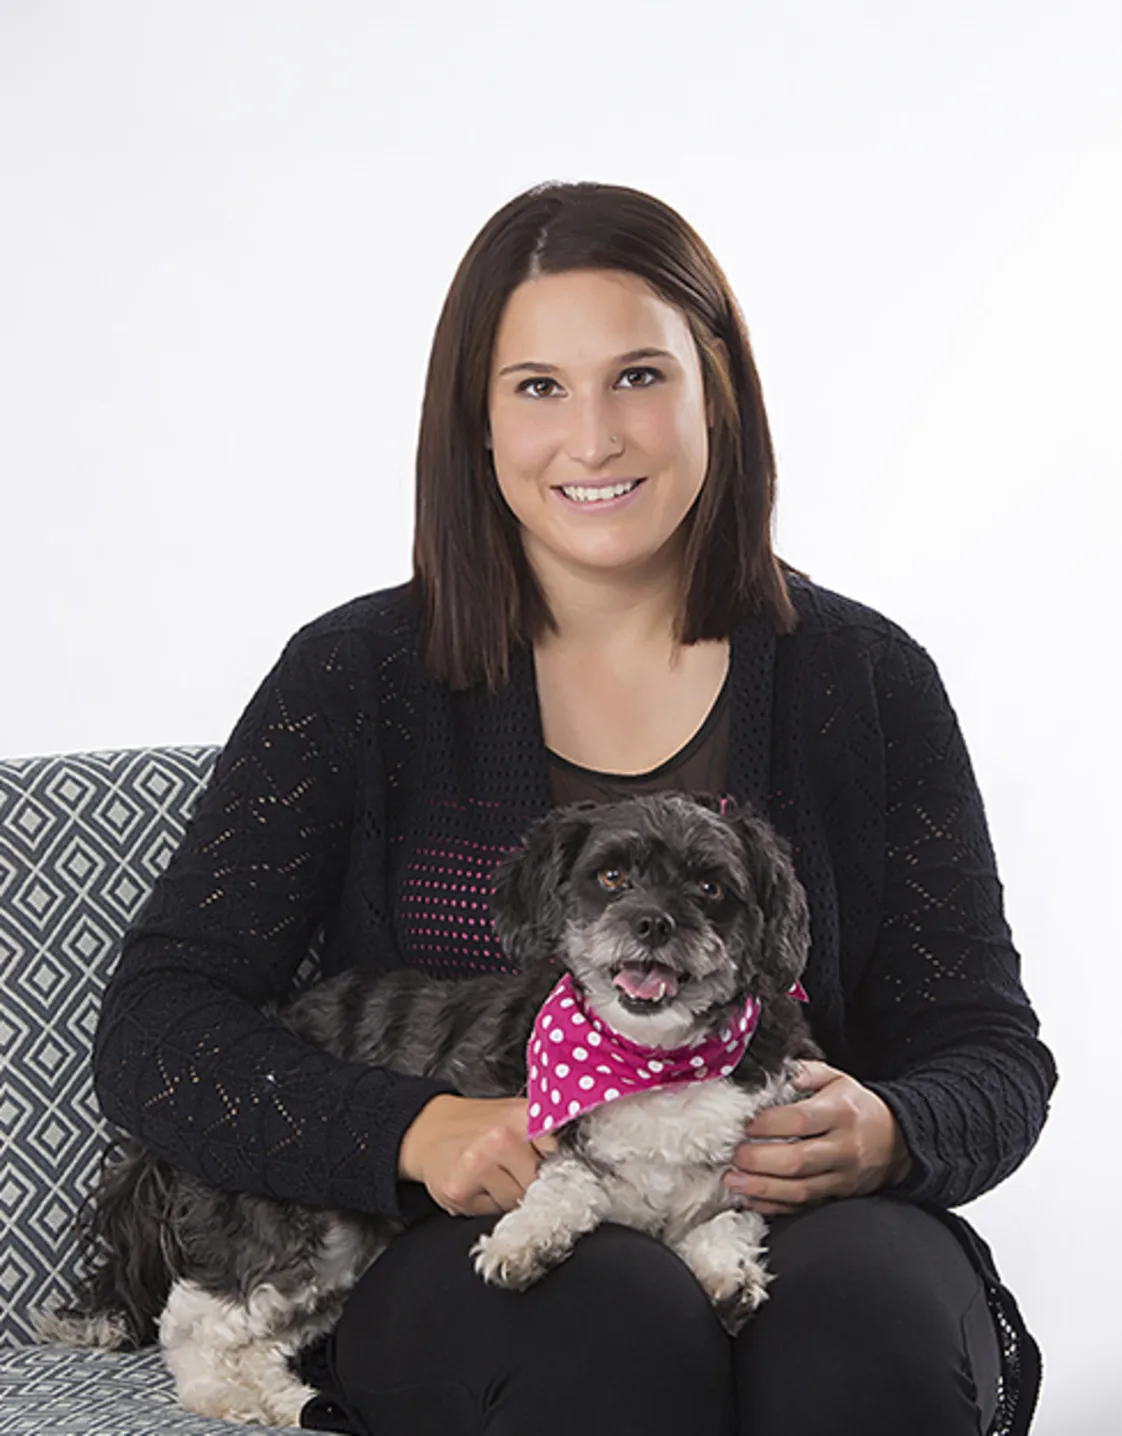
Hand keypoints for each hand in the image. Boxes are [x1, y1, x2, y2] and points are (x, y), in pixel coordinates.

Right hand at [397, 1094, 559, 1216]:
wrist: (429, 1130)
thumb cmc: (479, 1125)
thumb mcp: (515, 1115)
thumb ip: (544, 1133)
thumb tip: (577, 1160)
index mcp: (522, 1117)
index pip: (561, 1154)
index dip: (559, 1166)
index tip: (554, 1170)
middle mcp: (501, 1138)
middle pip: (539, 1184)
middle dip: (529, 1182)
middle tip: (510, 1168)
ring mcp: (479, 1165)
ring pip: (516, 1202)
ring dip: (507, 1195)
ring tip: (491, 1174)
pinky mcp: (460, 1190)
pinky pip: (491, 1212)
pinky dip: (486, 1203)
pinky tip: (476, 1184)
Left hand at [722, 1061, 913, 1215]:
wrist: (896, 1140)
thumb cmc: (856, 1106)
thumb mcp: (836, 1079)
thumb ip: (805, 1073)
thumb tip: (775, 1073)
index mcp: (842, 1112)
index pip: (800, 1120)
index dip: (768, 1124)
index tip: (744, 1124)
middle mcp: (845, 1147)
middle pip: (797, 1160)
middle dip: (758, 1161)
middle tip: (733, 1156)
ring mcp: (843, 1177)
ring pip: (799, 1190)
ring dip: (761, 1188)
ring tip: (733, 1181)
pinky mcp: (839, 1196)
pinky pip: (804, 1207)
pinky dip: (775, 1207)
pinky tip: (752, 1200)